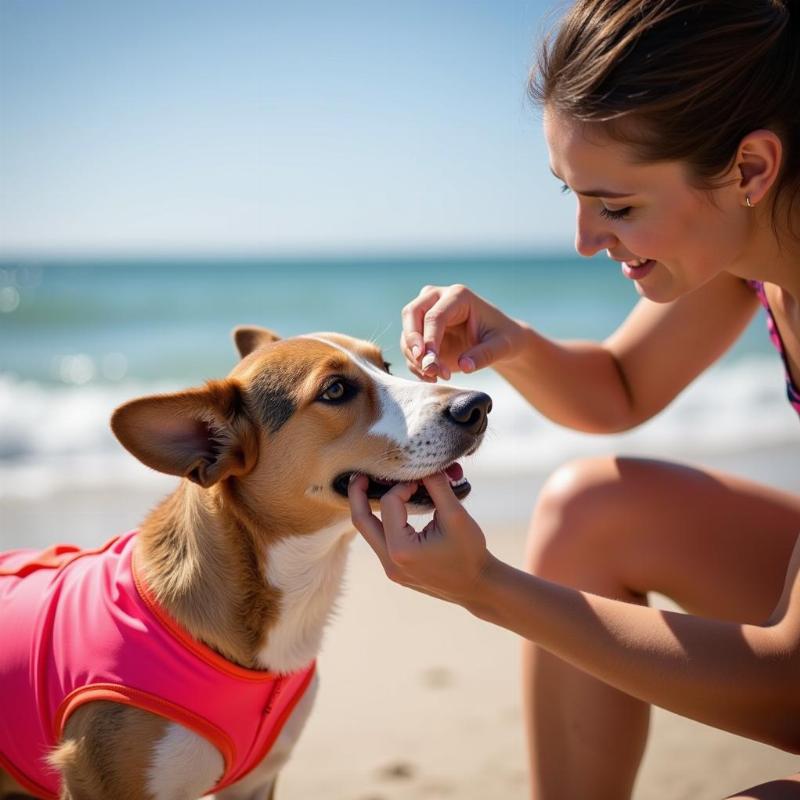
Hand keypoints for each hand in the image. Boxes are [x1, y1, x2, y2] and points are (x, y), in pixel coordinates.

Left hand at [348, 472, 490, 605]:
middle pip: (361, 521)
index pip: (390, 503)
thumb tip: (423, 465)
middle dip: (358, 494)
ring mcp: (390, 569)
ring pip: (368, 532)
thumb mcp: (456, 515)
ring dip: (369, 508)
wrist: (478, 586)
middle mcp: (389, 562)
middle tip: (360, 473)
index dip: (404, 486)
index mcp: (402, 549)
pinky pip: (379, 541)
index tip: (422, 482)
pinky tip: (389, 508)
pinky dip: (382, 521)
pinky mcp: (395, 570)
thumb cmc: (470, 552)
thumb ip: (437, 486)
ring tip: (369, 487)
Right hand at [401, 284, 524, 380]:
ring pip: (407, 332)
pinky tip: (432, 377)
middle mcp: (438, 298)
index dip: (429, 339)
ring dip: (415, 358)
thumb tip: (465, 366)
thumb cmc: (502, 338)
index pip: (434, 315)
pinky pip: (409, 347)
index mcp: (458, 296)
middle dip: (412, 341)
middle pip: (411, 313)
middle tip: (423, 364)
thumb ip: (484, 355)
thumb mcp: (501, 347)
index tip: (431, 362)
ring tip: (436, 376)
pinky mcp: (422, 330)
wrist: (497, 342)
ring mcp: (426, 312)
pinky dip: (415, 364)